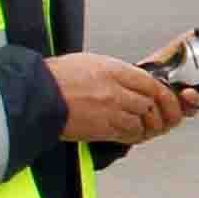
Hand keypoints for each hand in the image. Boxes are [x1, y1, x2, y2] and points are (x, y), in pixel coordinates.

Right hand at [49, 52, 190, 145]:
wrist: (37, 95)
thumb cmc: (56, 77)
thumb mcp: (89, 62)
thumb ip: (114, 72)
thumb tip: (129, 81)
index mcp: (113, 69)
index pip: (150, 82)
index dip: (160, 92)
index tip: (161, 97)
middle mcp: (115, 90)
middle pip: (149, 102)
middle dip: (154, 109)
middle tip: (153, 113)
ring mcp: (110, 110)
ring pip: (141, 120)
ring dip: (142, 124)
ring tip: (137, 123)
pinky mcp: (102, 129)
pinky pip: (127, 134)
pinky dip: (132, 134)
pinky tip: (128, 132)